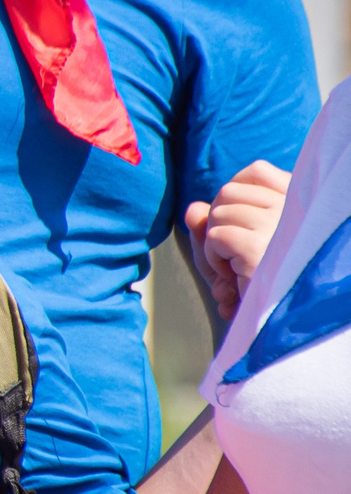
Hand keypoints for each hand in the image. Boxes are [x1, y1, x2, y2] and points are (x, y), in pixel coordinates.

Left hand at [184, 160, 289, 320]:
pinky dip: (213, 258)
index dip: (236, 191)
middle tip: (233, 255)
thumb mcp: (237, 250)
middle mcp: (296, 209)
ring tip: (238, 268)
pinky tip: (234, 276)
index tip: (239, 222)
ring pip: (217, 213)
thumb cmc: (265, 284)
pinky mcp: (259, 248)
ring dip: (215, 246)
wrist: (286, 323)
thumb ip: (214, 224)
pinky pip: (214, 236)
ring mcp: (279, 226)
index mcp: (302, 204)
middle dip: (217, 224)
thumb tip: (192, 208)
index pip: (257, 171)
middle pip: (227, 192)